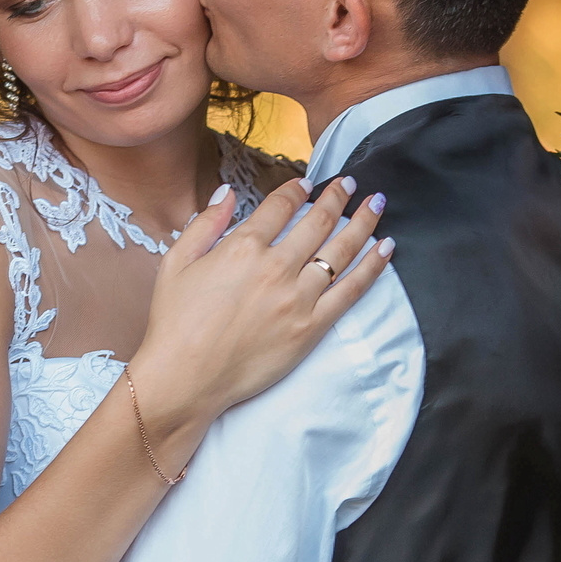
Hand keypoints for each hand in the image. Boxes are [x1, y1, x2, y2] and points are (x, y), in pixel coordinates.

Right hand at [126, 177, 391, 431]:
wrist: (185, 378)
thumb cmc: (174, 323)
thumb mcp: (176, 262)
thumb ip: (204, 223)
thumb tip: (227, 192)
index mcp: (242, 247)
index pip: (279, 206)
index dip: (297, 190)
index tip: (308, 183)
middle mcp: (275, 267)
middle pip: (317, 222)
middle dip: (337, 197)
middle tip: (350, 184)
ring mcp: (298, 298)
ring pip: (341, 251)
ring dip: (363, 223)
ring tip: (377, 203)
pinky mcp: (311, 328)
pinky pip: (351, 291)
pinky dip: (372, 267)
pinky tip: (386, 248)